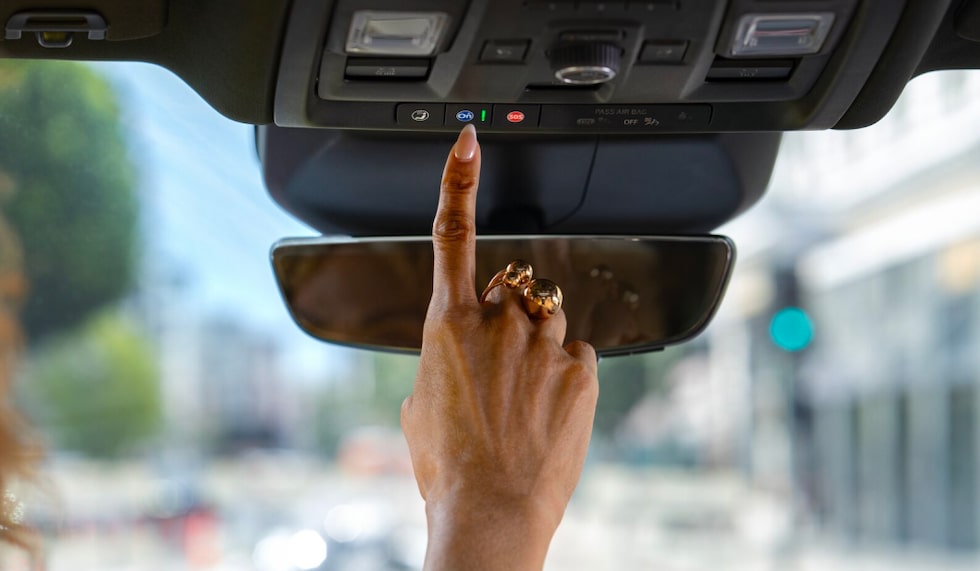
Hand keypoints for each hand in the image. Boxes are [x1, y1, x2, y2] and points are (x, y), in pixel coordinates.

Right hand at [401, 125, 599, 570]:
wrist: (491, 511)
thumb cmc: (448, 466)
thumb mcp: (420, 405)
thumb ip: (442, 359)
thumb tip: (460, 355)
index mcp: (447, 323)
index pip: (453, 232)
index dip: (459, 180)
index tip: (468, 142)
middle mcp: (498, 321)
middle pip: (512, 289)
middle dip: (508, 315)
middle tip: (499, 371)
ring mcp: (543, 343)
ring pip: (547, 320)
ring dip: (536, 347)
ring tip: (522, 402)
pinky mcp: (581, 369)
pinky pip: (576, 353)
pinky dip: (564, 373)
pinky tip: (546, 411)